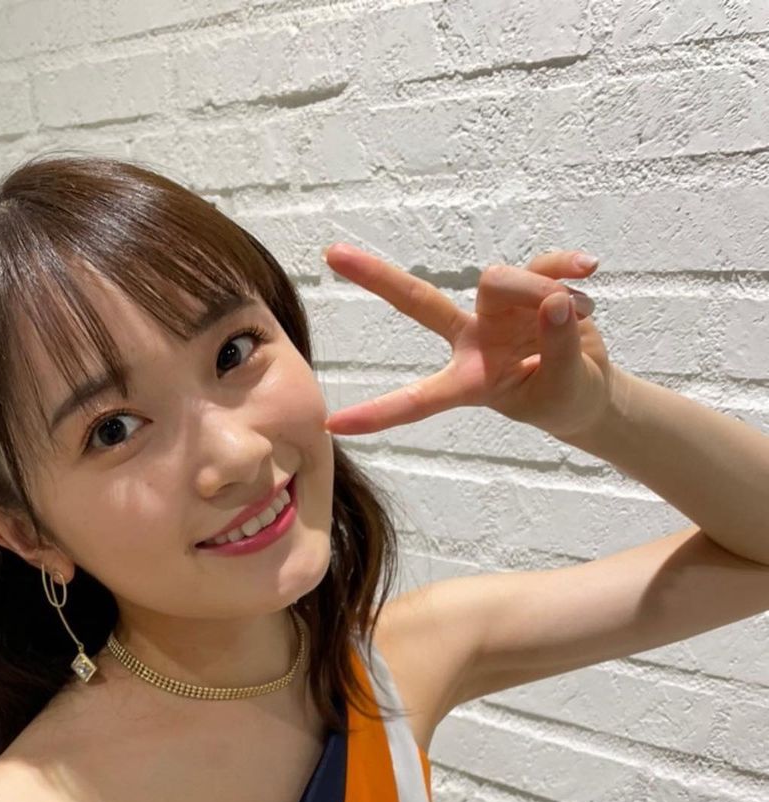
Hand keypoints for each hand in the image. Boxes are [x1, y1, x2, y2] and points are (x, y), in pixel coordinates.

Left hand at [320, 242, 614, 442]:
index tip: (332, 425)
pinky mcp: (529, 288)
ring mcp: (497, 312)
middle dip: (377, 279)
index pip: (417, 400)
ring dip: (545, 292)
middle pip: (420, 302)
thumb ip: (560, 347)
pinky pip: (540, 264)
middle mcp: (472, 342)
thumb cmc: (566, 398)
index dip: (379, 414)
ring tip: (583, 313)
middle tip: (332, 254)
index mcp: (468, 382)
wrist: (592, 390)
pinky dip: (565, 267)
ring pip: (502, 281)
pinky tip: (588, 270)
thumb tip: (555, 301)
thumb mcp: (566, 389)